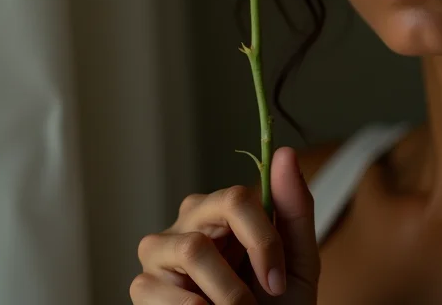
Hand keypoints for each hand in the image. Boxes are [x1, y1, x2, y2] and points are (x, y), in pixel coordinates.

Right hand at [130, 147, 319, 303]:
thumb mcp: (297, 260)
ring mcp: (162, 251)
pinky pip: (155, 286)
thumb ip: (295, 207)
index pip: (238, 198)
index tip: (278, 282)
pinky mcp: (143, 286)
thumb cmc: (276, 303)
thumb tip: (284, 152)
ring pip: (192, 248)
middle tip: (257, 301)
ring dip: (224, 293)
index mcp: (225, 208)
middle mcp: (190, 220)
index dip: (263, 239)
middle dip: (246, 258)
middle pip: (214, 212)